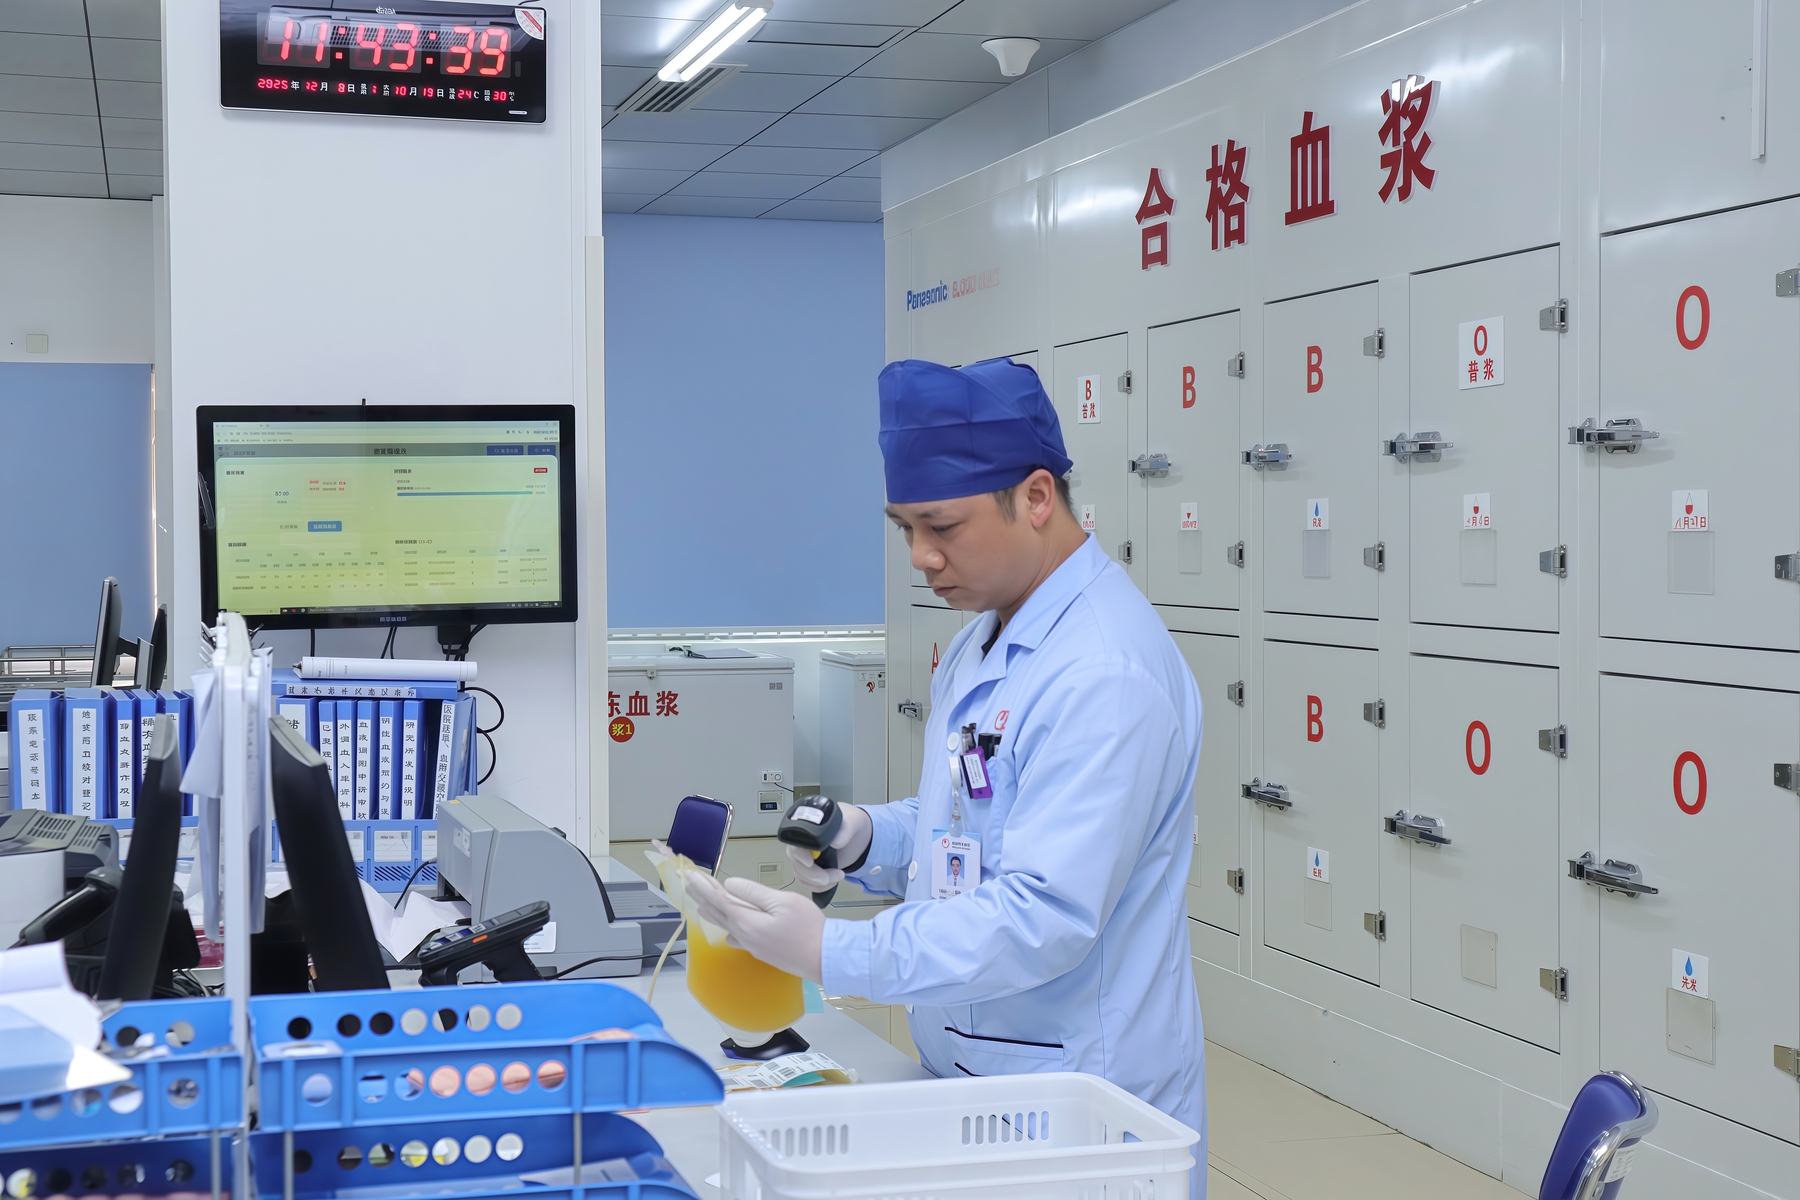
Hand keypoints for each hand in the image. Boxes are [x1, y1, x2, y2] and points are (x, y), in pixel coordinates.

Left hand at [683, 871, 824, 983]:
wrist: (825, 958)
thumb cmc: (808, 928)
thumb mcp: (783, 901)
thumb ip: (754, 893)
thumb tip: (730, 886)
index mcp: (747, 922)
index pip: (718, 899)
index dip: (702, 886)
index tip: (688, 875)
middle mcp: (744, 936)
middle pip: (717, 913)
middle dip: (701, 896)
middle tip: (688, 883)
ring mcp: (752, 946)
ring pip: (726, 925)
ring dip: (712, 910)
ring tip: (702, 901)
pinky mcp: (762, 952)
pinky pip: (737, 938)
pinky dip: (729, 927)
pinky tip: (729, 930)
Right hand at [785, 802, 872, 892]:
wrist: (855, 835)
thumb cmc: (849, 824)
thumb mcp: (852, 823)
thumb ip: (845, 830)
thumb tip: (836, 842)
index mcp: (806, 830)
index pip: (795, 844)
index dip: (800, 856)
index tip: (811, 863)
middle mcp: (801, 844)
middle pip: (796, 863)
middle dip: (813, 875)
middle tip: (830, 877)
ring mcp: (803, 858)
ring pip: (800, 876)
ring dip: (818, 883)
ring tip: (837, 877)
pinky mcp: (809, 869)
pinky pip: (806, 883)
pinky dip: (818, 887)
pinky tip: (832, 882)